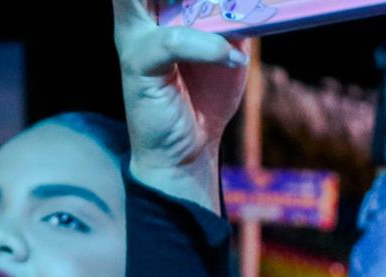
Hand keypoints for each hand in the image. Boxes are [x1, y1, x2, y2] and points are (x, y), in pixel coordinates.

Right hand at [111, 0, 247, 211]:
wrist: (188, 152)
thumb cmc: (205, 96)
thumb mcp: (227, 44)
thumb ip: (230, 14)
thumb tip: (250, 1)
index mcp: (156, 6)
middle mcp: (138, 14)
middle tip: (219, 3)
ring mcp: (134, 35)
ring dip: (200, 2)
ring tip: (229, 10)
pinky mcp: (138, 62)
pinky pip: (174, 40)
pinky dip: (209, 47)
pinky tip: (233, 59)